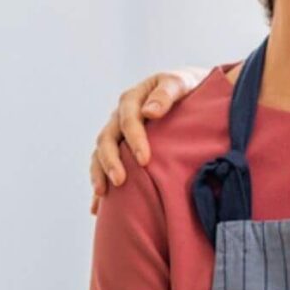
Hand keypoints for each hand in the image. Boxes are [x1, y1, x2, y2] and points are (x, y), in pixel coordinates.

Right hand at [89, 67, 210, 212]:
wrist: (192, 90)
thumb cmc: (188, 86)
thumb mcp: (180, 82)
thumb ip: (166, 94)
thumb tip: (150, 112)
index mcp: (133, 99)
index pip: (128, 119)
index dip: (135, 139)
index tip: (144, 160)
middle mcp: (120, 116)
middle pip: (107, 139)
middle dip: (112, 161)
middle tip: (121, 181)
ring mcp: (117, 132)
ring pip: (100, 153)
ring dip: (99, 173)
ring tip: (103, 194)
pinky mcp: (120, 147)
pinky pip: (103, 165)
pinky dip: (99, 183)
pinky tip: (97, 207)